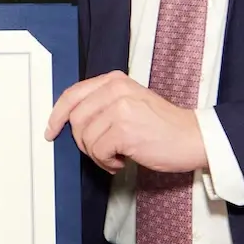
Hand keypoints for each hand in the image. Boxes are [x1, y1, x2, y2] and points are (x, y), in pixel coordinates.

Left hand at [46, 71, 206, 174]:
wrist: (193, 138)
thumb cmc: (162, 126)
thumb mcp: (130, 102)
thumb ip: (103, 104)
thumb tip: (70, 121)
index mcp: (114, 80)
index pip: (72, 94)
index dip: (57, 115)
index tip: (51, 131)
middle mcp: (116, 89)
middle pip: (75, 119)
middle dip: (83, 142)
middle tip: (102, 151)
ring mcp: (120, 108)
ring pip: (85, 138)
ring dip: (97, 155)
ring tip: (116, 156)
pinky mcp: (124, 129)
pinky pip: (98, 151)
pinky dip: (107, 163)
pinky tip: (123, 161)